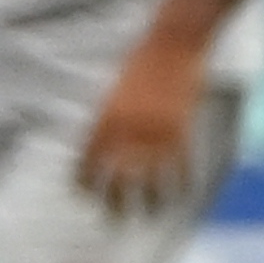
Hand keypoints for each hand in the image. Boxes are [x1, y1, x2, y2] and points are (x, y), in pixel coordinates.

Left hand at [78, 28, 214, 208]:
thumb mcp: (113, 90)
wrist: (170, 44)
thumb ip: (107, 117)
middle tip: (114, 218)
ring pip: (149, 178)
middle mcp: (127, 131)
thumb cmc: (139, 63)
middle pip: (116, 177)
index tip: (82, 196)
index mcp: (104, 119)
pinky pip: (179, 166)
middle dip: (114, 201)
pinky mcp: (181, 130)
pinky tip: (180, 196)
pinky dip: (180, 182)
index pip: (88, 160)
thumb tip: (103, 143)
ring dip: (148, 201)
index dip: (84, 181)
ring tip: (148, 216)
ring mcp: (155, 132)